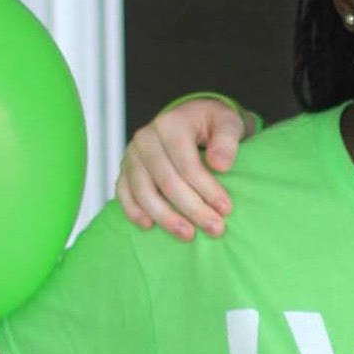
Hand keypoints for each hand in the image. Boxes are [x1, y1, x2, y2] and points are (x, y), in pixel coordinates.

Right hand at [116, 98, 255, 240]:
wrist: (193, 118)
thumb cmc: (213, 123)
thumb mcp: (229, 123)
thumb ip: (227, 140)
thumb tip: (221, 165)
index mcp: (171, 124)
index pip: (188, 164)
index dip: (207, 189)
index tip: (227, 209)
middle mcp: (145, 138)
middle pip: (168, 182)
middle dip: (193, 209)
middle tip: (216, 229)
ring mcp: (132, 155)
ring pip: (144, 192)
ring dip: (166, 218)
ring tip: (188, 235)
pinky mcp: (125, 169)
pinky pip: (124, 193)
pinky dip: (134, 211)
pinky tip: (149, 226)